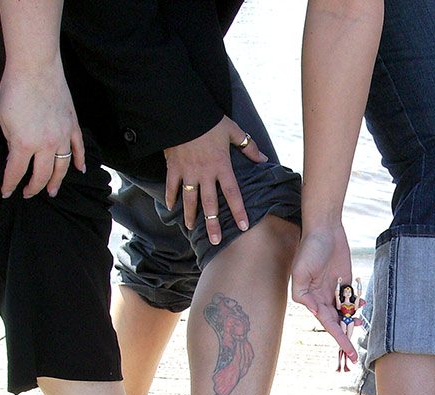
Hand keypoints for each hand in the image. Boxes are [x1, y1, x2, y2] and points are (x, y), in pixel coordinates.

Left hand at [0, 60, 84, 198]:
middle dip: (34, 187)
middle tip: (29, 194)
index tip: (5, 192)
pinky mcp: (72, 126)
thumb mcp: (4, 120)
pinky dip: (80, 160)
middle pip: (42, 174)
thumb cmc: (14, 90)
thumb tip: (18, 152)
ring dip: (57, 181)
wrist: (35, 68)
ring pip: (63, 166)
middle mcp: (46, 145)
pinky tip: (80, 170)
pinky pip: (79, 148)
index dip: (9, 184)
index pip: (16, 172)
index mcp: (25, 144)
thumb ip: (12, 140)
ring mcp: (63, 136)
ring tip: (52, 191)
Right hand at [163, 116, 267, 241]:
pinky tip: (171, 208)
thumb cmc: (210, 120)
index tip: (243, 226)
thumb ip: (249, 146)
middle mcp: (205, 173)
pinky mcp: (173, 167)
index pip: (233, 194)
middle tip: (215, 240)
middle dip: (213, 224)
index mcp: (222, 166)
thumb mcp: (233, 130)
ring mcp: (188, 172)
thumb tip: (264, 160)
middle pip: (210, 204)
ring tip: (192, 229)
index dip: (238, 211)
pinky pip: (171, 186)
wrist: (183, 112)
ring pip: (189, 199)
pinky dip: (170, 197)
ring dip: (190, 215)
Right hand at [291, 224, 357, 360]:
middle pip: (335, 323)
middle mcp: (322, 298)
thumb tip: (316, 312)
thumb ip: (303, 294)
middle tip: (354, 355)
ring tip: (361, 326)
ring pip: (345, 313)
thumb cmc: (310, 248)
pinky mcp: (345, 281)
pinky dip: (356, 304)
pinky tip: (361, 305)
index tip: (347, 351)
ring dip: (352, 321)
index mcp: (311, 299)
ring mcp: (334, 290)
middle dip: (344, 338)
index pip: (327, 324)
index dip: (337, 338)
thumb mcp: (301, 271)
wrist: (325, 229)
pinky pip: (351, 298)